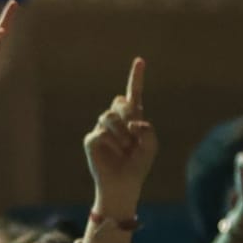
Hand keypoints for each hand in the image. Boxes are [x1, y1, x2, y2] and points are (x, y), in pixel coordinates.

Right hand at [83, 58, 157, 216]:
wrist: (123, 182)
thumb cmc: (138, 164)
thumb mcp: (151, 146)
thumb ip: (148, 130)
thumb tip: (133, 122)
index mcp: (133, 118)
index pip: (133, 94)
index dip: (136, 77)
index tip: (140, 60)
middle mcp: (116, 120)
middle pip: (120, 102)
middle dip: (128, 115)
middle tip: (133, 136)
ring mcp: (102, 128)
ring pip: (108, 116)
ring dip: (121, 134)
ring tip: (125, 148)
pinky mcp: (91, 139)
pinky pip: (100, 133)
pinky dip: (111, 144)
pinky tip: (114, 153)